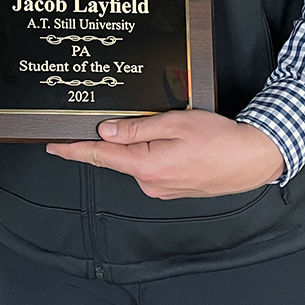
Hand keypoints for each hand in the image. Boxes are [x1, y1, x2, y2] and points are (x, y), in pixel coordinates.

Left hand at [45, 109, 284, 198]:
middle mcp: (150, 183)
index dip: (73, 150)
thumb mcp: (175, 123)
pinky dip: (153, 151)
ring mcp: (162, 189)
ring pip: (137, 159)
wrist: (253, 159)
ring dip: (141, 143)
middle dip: (117, 136)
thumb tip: (105, 132)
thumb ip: (137, 128)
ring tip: (169, 127)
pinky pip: (152, 166)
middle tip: (130, 116)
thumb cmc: (218, 139)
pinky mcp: (173, 188)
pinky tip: (173, 140)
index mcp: (146, 166)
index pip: (100, 157)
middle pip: (119, 155)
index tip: (52, 146)